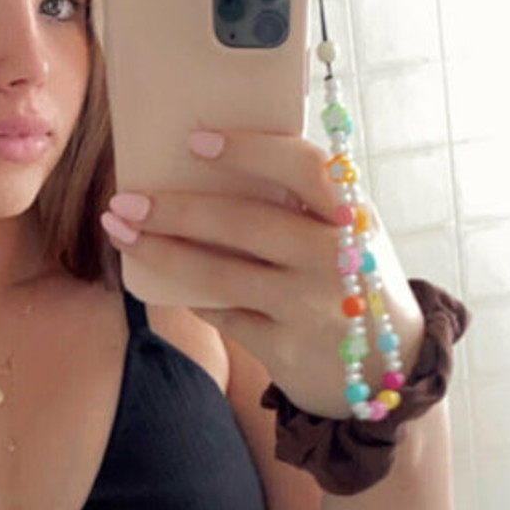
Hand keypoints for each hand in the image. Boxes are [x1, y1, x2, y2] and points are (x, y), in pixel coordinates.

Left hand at [100, 129, 424, 418]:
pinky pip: (222, 313)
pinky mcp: (287, 348)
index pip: (303, 166)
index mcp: (353, 214)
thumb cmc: (351, 281)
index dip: (249, 150)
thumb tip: (206, 165)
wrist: (388, 369)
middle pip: (243, 222)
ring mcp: (311, 306)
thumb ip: (301, 203)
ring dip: (160, 251)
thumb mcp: (347, 234)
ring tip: (120, 231)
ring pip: (220, 273)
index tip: (195, 140)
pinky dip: (188, 294)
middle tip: (124, 199)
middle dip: (174, 209)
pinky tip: (158, 278)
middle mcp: (336, 258)